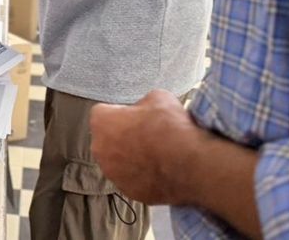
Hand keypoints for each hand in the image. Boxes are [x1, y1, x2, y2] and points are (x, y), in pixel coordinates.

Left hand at [90, 90, 203, 205]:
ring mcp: (112, 173)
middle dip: (123, 136)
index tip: (136, 116)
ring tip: (156, 154)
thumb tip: (146, 109)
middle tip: (146, 134)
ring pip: (118, 162)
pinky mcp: (128, 191)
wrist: (189, 163)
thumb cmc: (170, 128)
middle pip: (108, 139)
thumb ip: (143, 103)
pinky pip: (132, 180)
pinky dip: (142, 176)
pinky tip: (160, 170)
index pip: (104, 113)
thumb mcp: (158, 97)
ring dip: (131, 158)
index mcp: (101, 122)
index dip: (122, 113)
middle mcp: (99, 149)